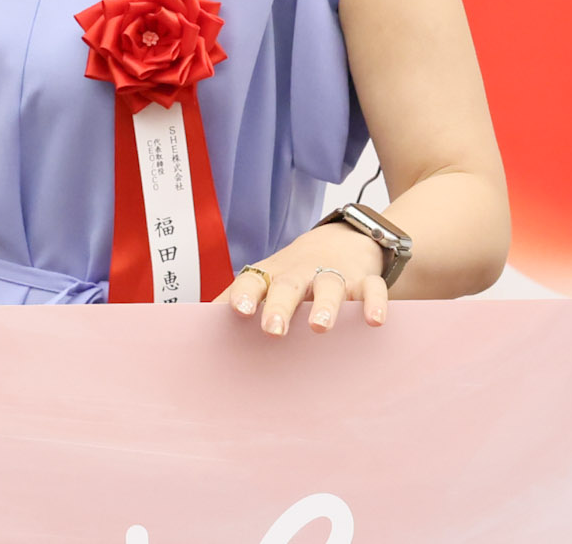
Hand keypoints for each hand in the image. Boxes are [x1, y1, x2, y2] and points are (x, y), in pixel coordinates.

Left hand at [219, 223, 387, 335]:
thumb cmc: (292, 272)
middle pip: (289, 286)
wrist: (339, 241)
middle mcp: (301, 273)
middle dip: (280, 307)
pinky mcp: (364, 280)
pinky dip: (375, 303)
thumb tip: (196, 321)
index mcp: (272, 275)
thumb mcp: (265, 280)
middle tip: (272, 330)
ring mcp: (334, 275)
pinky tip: (374, 321)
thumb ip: (238, 298)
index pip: (253, 280)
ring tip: (319, 327)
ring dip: (324, 305)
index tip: (237, 311)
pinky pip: (373, 289)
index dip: (245, 294)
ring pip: (330, 285)